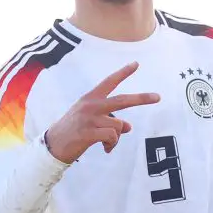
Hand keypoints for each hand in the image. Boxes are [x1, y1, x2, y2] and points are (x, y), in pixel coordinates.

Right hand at [43, 62, 159, 162]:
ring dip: (117, 137)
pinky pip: (113, 136)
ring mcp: (90, 119)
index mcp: (90, 98)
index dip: (123, 73)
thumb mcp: (90, 120)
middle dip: (142, 98)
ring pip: (119, 125)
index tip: (136, 64)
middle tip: (158, 97)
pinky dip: (112, 144)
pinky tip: (105, 149)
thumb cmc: (73, 130)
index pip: (109, 82)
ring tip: (108, 143)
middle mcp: (91, 105)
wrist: (53, 145)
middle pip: (122, 100)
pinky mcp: (89, 133)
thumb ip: (109, 118)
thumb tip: (128, 126)